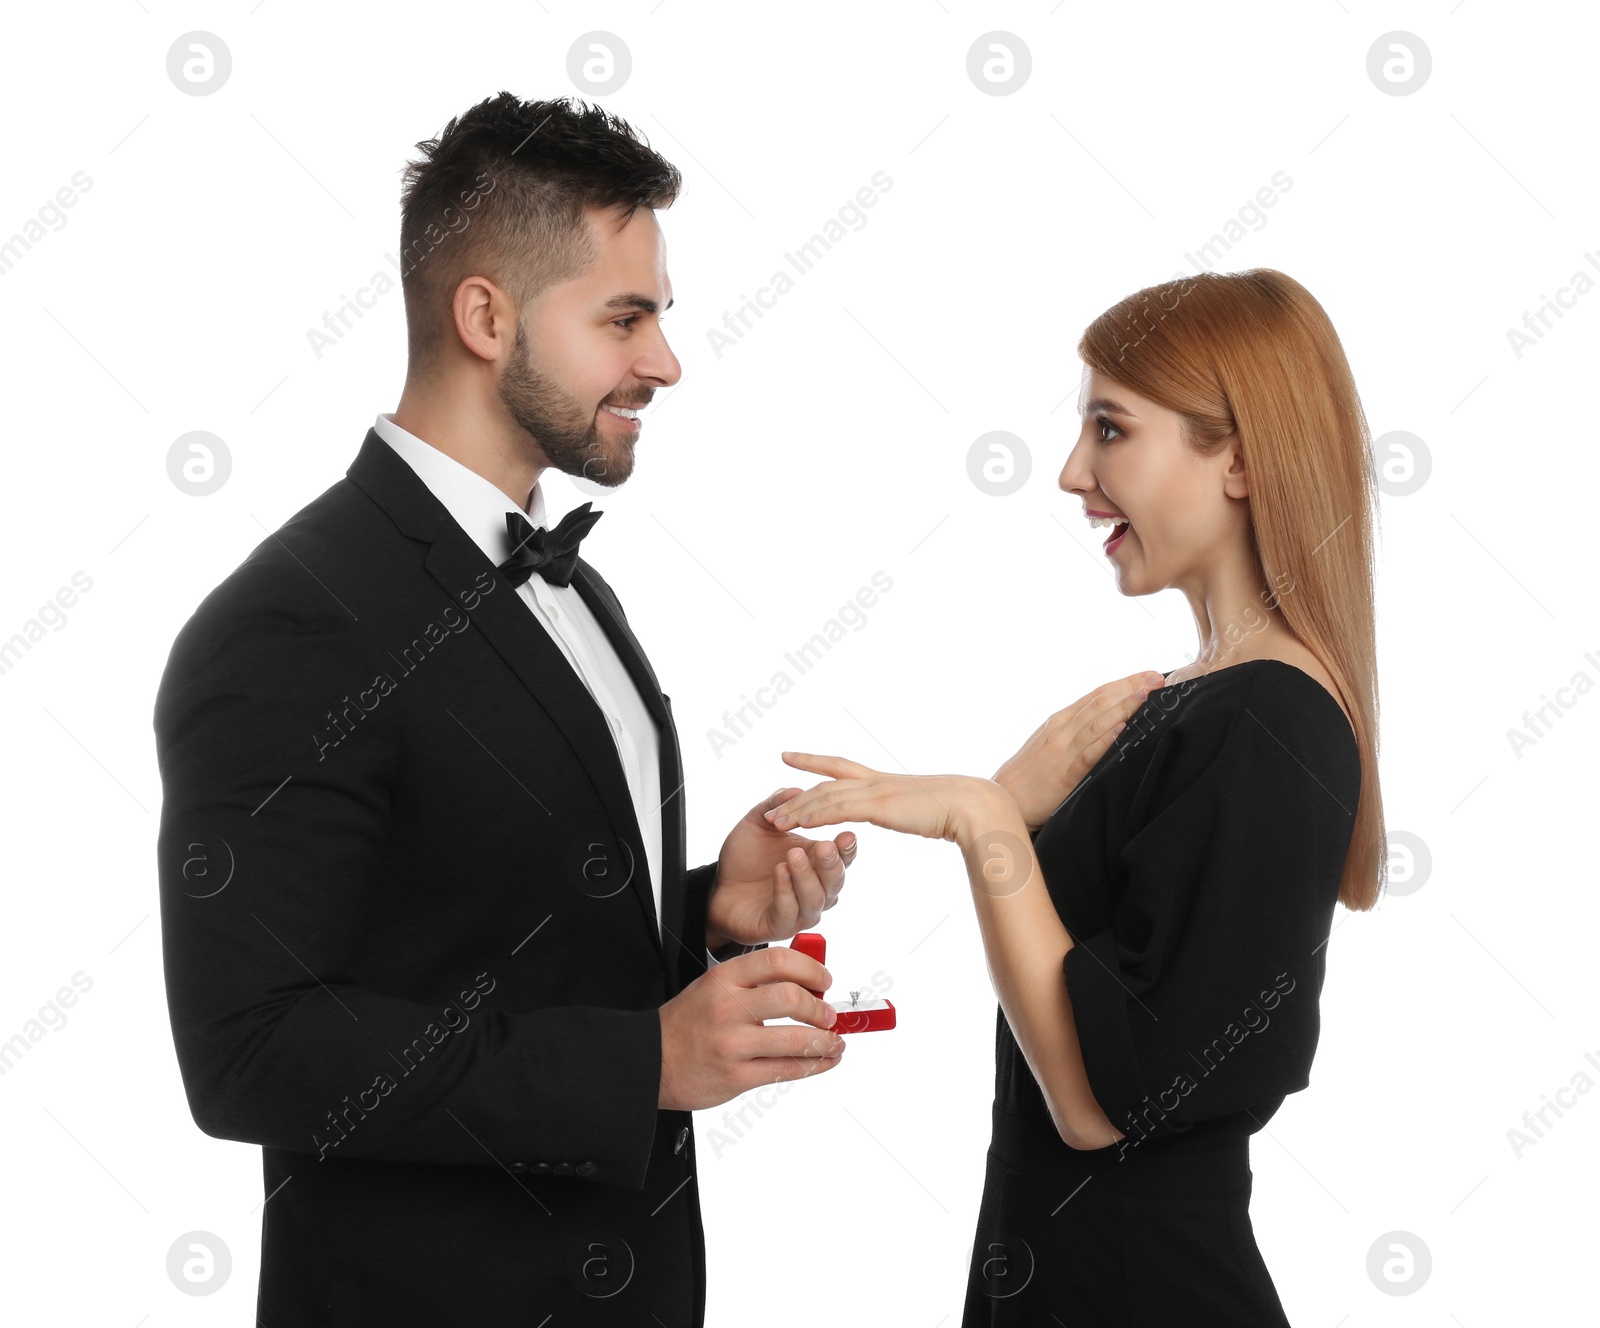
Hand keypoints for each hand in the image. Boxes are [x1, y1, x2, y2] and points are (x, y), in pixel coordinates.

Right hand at [658, 947, 845, 1109]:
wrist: (650, 1061)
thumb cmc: (687, 1023)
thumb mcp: (712, 988)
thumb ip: (753, 983)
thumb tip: (806, 983)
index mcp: (724, 979)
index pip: (778, 961)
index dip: (810, 969)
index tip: (824, 980)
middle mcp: (728, 1008)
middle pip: (791, 998)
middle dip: (820, 1008)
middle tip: (830, 1014)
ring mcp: (732, 1044)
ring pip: (795, 1040)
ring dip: (825, 1041)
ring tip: (834, 1041)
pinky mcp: (736, 1077)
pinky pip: (786, 1070)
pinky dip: (813, 1065)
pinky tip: (824, 1060)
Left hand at [705, 788, 859, 948]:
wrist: (719, 887)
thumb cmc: (746, 857)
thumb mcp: (758, 823)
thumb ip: (775, 806)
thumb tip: (794, 789)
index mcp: (817, 862)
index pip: (842, 856)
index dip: (847, 847)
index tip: (847, 833)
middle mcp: (816, 888)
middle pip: (835, 879)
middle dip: (831, 863)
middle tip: (824, 845)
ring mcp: (800, 910)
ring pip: (815, 898)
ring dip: (806, 876)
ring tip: (793, 855)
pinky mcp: (780, 926)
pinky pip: (788, 911)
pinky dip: (785, 891)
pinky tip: (779, 872)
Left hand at [764, 752, 1002, 846]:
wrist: (972, 806)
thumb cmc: (957, 810)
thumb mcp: (924, 808)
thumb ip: (909, 809)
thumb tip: (912, 813)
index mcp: (884, 781)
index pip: (840, 765)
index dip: (813, 761)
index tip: (788, 757)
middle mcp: (875, 782)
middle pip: (825, 780)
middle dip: (796, 789)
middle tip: (770, 801)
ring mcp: (876, 792)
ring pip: (826, 797)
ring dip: (797, 809)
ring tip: (773, 821)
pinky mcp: (879, 806)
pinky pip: (839, 809)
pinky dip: (815, 816)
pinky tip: (798, 824)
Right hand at [993, 670, 1166, 829]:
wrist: (1004, 798)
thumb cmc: (1030, 773)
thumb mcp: (1050, 742)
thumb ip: (1075, 731)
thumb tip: (1109, 720)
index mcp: (1060, 720)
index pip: (1097, 694)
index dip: (1125, 683)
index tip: (1149, 675)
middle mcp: (1062, 729)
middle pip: (1100, 702)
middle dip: (1131, 688)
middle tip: (1157, 678)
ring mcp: (1063, 749)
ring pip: (1097, 722)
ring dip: (1123, 707)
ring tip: (1146, 695)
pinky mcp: (1065, 774)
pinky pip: (1088, 754)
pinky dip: (1105, 740)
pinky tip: (1121, 729)